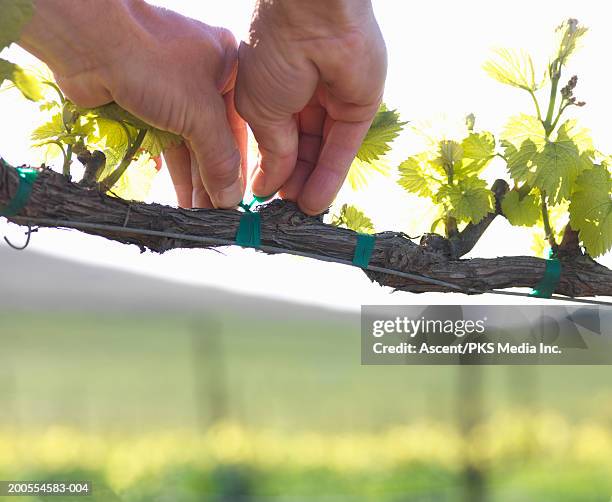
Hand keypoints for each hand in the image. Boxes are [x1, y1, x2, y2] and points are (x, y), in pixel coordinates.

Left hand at [20, 0, 246, 208]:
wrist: (89, 42)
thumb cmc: (153, 64)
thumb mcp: (200, 115)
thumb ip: (220, 159)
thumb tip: (230, 198)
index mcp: (229, 68)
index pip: (242, 127)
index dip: (239, 166)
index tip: (238, 198)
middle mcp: (204, 79)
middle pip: (214, 140)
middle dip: (213, 179)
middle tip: (216, 214)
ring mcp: (173, 91)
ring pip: (189, 144)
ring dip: (193, 180)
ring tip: (197, 213)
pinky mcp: (146, 104)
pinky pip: (165, 143)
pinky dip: (171, 169)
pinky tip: (178, 196)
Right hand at [235, 0, 386, 214]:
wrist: (312, 19)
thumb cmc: (273, 54)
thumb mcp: (258, 110)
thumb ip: (270, 151)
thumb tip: (267, 184)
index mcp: (271, 89)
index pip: (272, 138)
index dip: (269, 168)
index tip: (261, 196)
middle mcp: (302, 96)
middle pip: (299, 148)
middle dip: (291, 180)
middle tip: (283, 210)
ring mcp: (331, 101)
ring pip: (321, 152)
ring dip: (311, 183)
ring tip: (301, 213)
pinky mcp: (358, 108)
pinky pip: (343, 148)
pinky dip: (331, 175)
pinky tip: (316, 201)